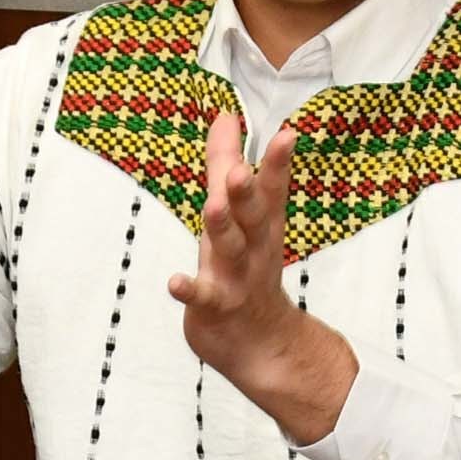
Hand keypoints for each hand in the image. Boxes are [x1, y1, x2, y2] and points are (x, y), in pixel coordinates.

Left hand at [166, 110, 356, 445]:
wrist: (260, 344)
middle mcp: (254, 248)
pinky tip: (175, 282)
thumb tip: (223, 115)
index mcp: (262, 224)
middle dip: (247, 193)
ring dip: (223, 229)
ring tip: (212, 207)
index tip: (286, 133)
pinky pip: (204, 297)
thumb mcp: (238, 213)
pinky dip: (190, 290)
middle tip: (240, 171)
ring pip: (231, 250)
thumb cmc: (244, 266)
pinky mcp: (215, 307)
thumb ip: (226, 162)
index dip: (277, 162)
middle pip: (253, 216)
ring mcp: (237, 278)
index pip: (272, 188)